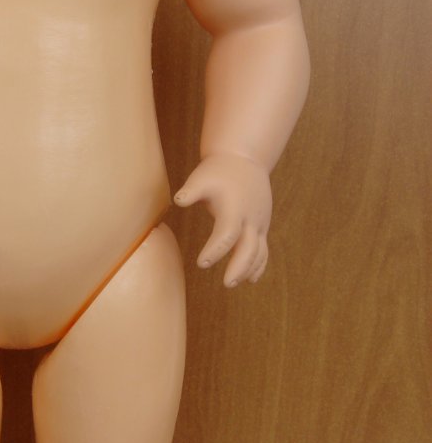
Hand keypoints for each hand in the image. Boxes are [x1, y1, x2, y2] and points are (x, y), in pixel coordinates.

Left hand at [174, 153, 271, 286]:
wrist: (244, 159)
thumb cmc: (218, 171)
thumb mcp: (202, 178)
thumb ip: (191, 191)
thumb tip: (178, 200)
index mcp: (234, 209)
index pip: (227, 235)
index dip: (216, 250)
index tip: (201, 263)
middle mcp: (250, 218)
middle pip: (249, 248)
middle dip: (239, 267)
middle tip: (226, 283)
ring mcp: (259, 223)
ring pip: (259, 251)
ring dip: (249, 269)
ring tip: (234, 283)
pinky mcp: (262, 225)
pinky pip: (264, 249)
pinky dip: (259, 265)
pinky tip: (251, 279)